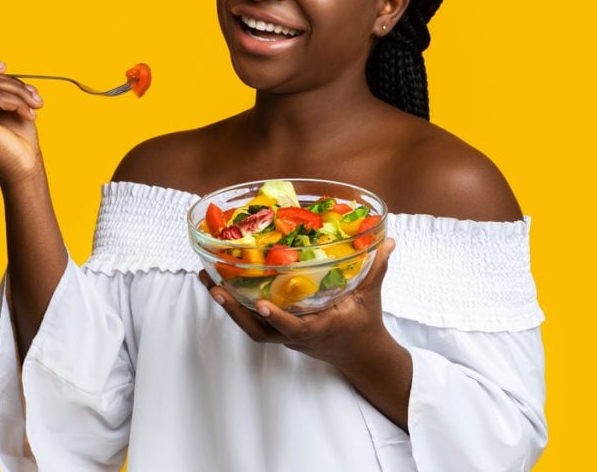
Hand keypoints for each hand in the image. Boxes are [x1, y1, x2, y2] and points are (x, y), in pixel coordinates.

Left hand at [199, 238, 399, 370]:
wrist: (360, 354)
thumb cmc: (364, 323)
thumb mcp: (371, 296)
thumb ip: (377, 267)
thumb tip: (388, 240)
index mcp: (320, 327)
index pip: (295, 327)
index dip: (277, 317)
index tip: (260, 303)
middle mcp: (297, 336)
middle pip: (259, 331)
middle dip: (234, 312)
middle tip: (215, 286)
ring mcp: (286, 336)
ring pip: (250, 327)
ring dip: (227, 307)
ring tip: (208, 280)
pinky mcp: (279, 332)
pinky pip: (253, 321)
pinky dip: (235, 305)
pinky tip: (221, 284)